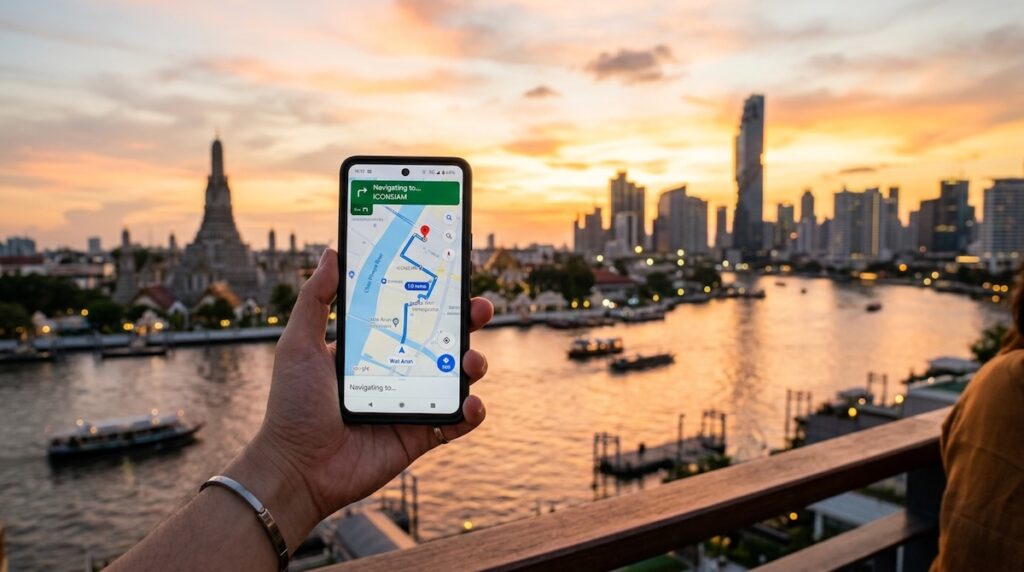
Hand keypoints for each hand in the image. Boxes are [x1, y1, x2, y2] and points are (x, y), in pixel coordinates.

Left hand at [225, 248, 493, 550]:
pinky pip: (457, 422)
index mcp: (372, 347)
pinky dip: (472, 412)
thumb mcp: (298, 344)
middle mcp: (397, 371)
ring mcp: (412, 403)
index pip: (411, 313)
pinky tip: (470, 403)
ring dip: (475, 363)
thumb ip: (315, 299)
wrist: (296, 468)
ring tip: (471, 361)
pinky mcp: (420, 435)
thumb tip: (332, 253)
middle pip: (442, 340)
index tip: (452, 275)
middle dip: (468, 321)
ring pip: (457, 377)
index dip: (435, 295)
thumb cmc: (291, 406)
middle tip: (479, 308)